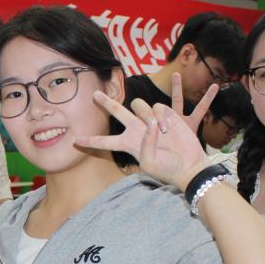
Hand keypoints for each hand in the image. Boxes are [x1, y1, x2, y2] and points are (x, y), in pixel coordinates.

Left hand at [74, 78, 218, 189]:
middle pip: (117, 112)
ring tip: (162, 131)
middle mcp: (135, 130)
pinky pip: (158, 106)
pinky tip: (170, 128)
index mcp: (128, 144)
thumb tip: (148, 125)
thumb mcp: (150, 164)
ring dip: (149, 116)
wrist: (189, 164)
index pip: (105, 142)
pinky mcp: (165, 114)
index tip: (75, 140)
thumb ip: (144, 145)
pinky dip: (163, 116)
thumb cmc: (168, 169)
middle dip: (106, 103)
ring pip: (140, 105)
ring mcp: (149, 120)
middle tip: (94, 94)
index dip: (91, 141)